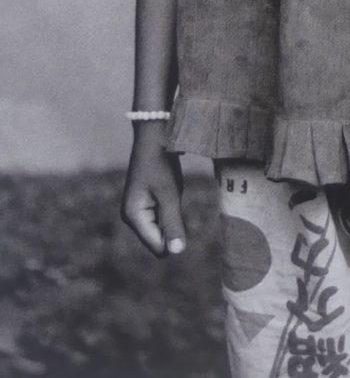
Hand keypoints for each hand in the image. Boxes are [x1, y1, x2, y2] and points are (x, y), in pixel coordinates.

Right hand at [120, 127, 185, 256]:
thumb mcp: (170, 194)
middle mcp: (132, 216)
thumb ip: (172, 223)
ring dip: (172, 213)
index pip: (157, 245)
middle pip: (159, 238)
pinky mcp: (145, 202)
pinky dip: (171, 206)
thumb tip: (177, 252)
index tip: (177, 210)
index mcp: (133, 216)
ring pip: (162, 226)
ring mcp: (138, 209)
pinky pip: (162, 215)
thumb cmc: (162, 162)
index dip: (173, 235)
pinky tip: (169, 187)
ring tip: (170, 190)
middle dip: (172, 224)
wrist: (154, 135)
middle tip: (173, 197)